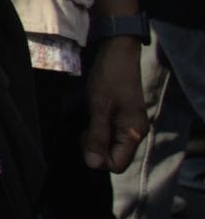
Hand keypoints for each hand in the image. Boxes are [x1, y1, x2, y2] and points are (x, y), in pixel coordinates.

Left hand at [80, 35, 148, 172]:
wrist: (118, 54)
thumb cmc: (109, 78)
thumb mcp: (99, 107)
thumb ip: (97, 136)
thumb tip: (93, 163)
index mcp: (134, 133)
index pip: (117, 165)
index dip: (97, 158)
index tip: (85, 137)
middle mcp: (135, 133)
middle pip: (113, 158)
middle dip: (95, 149)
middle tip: (83, 130)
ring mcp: (130, 126)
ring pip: (110, 147)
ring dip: (95, 140)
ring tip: (86, 122)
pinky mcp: (123, 118)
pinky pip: (110, 136)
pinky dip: (98, 132)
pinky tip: (90, 119)